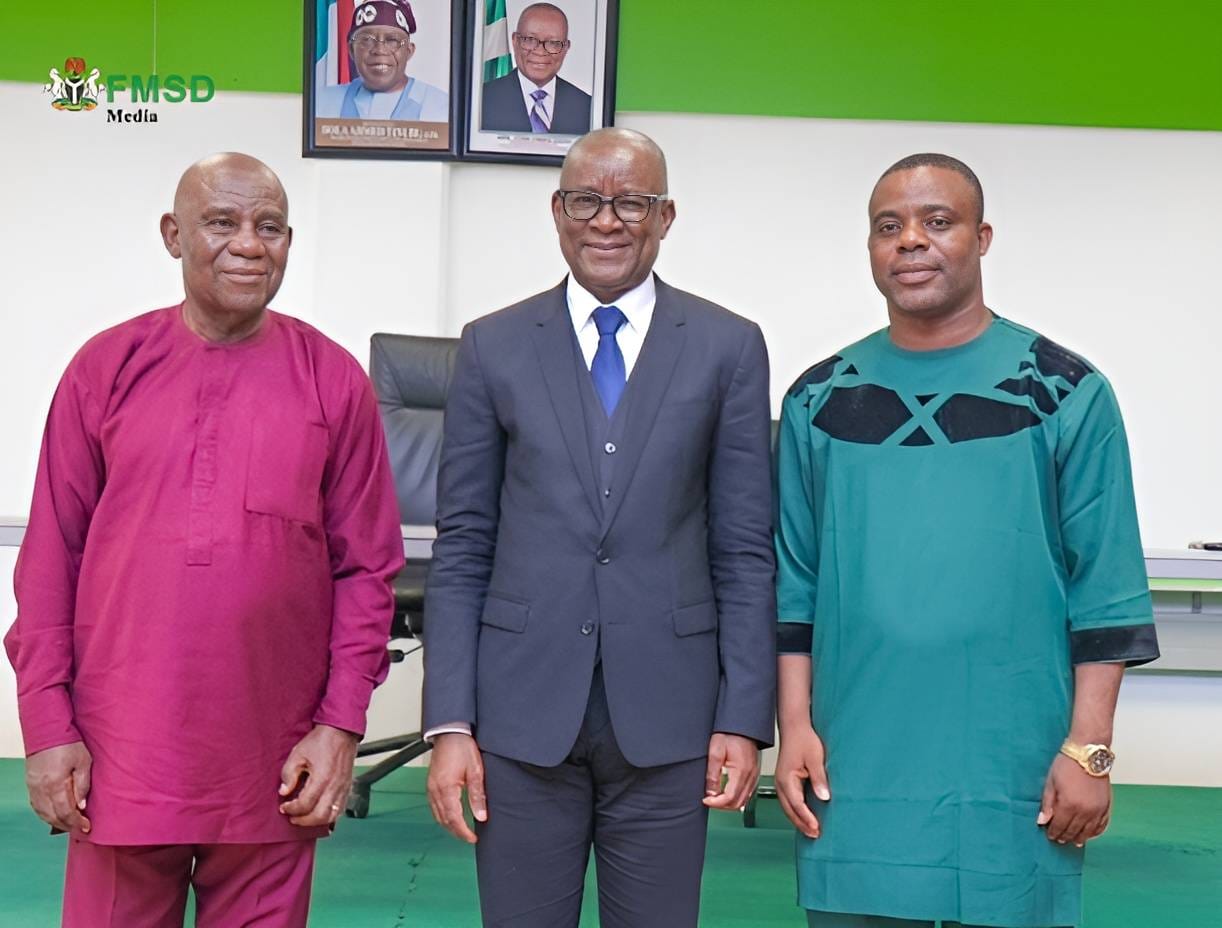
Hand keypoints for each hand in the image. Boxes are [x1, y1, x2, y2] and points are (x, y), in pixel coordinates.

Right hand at [26, 741, 92, 833]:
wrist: (47, 730)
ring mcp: (33, 787)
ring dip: (56, 822)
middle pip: (53, 816)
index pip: (66, 812)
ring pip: (42, 813)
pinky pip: (36, 806)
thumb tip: (82, 805)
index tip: (87, 826)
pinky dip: (46, 814)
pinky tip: (54, 815)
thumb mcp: (84, 761)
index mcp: (55, 784)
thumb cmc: (68, 743)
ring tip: (69, 824)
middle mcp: (41, 789)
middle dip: (67, 825)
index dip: (77, 822)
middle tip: (79, 828)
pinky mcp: (30, 784)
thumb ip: (83, 784)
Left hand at [278, 724, 358, 825]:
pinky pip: (341, 809)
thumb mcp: (298, 754)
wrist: (341, 731)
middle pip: (319, 816)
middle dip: (303, 820)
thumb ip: (289, 774)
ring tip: (305, 817)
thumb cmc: (321, 740)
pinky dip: (330, 815)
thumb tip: (284, 791)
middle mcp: (335, 786)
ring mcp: (343, 788)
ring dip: (317, 821)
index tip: (284, 806)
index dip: (291, 809)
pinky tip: (320, 812)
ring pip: (332, 816)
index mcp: (322, 778)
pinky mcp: (348, 787)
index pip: (305, 804)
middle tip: (292, 817)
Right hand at [427, 733, 486, 842]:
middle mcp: (435, 790)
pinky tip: (451, 816)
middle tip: (469, 837)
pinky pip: (434, 806)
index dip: (463, 831)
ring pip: (437, 815)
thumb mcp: (475, 771)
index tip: (473, 838)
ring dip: (449, 825)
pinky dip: (442, 815)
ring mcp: (431, 787)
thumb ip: (477, 795)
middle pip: (444, 819)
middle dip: (456, 831)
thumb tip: (481, 815)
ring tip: (462, 830)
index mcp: (446, 788)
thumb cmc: (462, 747)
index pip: (454, 818)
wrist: (450, 732)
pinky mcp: (431, 784)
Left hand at [702, 733, 759, 810]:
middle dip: (721, 805)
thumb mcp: (715, 752)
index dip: (716, 803)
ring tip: (716, 797)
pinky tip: (726, 793)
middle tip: (709, 800)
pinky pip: (747, 793)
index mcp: (741, 771)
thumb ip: (712, 774)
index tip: (706, 800)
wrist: (742, 726)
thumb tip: (710, 792)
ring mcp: (754, 776)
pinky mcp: (754, 774)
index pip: (730, 797)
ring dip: (729, 803)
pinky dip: (736, 798)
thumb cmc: (729, 734)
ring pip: (743, 800)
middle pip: (737, 803)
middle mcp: (751, 776)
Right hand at [775, 723, 829, 838]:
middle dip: (801, 824)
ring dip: (798, 820)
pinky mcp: (785, 781)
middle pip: (790, 810)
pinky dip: (796, 811)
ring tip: (811, 830)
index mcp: (786, 779)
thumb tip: (824, 797)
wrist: (795, 727)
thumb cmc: (804, 740)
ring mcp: (781, 782)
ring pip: (787, 807)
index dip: (807, 818)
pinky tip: (804, 816)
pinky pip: (788, 801)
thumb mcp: (816, 758)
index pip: (797, 804)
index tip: (817, 828)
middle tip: (815, 835)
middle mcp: (781, 783)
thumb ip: (819, 779)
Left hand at [1038, 753, 1111, 846]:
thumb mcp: (1051, 782)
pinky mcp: (1106, 806)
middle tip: (1059, 840)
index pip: (1060, 826)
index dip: (1054, 832)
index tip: (1050, 835)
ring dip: (1080, 838)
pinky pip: (1102, 825)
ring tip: (1074, 842)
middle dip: (1065, 836)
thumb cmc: (1066, 765)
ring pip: (1088, 832)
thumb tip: (1042, 821)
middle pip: (1073, 831)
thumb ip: (1047, 804)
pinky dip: (1096, 832)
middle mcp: (1085, 811)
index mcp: (1069, 805)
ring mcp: (1098, 810)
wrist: (1088, 755)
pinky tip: (1090, 834)